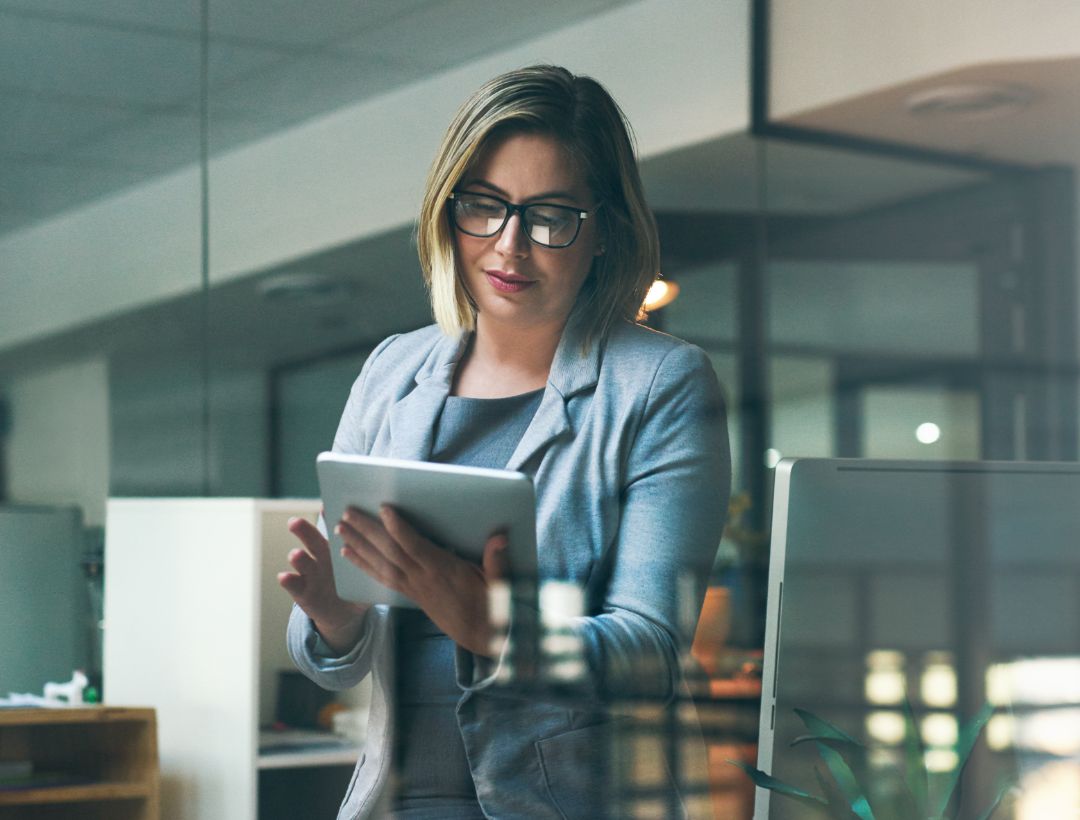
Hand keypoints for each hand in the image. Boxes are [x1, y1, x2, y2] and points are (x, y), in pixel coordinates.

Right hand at [278, 515, 368, 653]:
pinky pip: (293, 584)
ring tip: (296, 554)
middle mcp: (320, 556)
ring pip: (301, 560)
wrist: (344, 613)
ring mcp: (309, 573)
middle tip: (295, 522)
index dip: (331, 518)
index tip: (328, 506)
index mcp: (338, 547)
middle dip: (303, 530)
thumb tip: (403, 541)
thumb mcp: (369, 572)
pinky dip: (289, 580)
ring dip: (297, 557)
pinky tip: (285, 576)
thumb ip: (379, 558)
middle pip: (311, 539)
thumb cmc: (357, 585)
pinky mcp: (302, 591)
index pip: (334, 528)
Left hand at [336, 505, 508, 656]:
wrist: (482, 636)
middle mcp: (422, 580)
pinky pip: (382, 578)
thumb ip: (497, 561)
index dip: (398, 529)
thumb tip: (501, 537)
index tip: (384, 509)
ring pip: (381, 565)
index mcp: (443, 572)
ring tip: (340, 529)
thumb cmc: (491, 605)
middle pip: (389, 553)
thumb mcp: (499, 584)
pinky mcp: (411, 595)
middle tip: (346, 514)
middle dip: (367, 532)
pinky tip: (349, 554)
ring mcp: (414, 588)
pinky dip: (364, 564)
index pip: (415, 547)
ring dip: (359, 545)